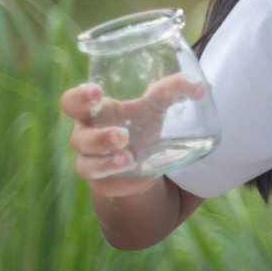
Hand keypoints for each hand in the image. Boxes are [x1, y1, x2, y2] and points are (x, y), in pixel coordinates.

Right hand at [59, 74, 203, 193]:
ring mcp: (90, 162)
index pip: (71, 103)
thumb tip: (200, 86)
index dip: (79, 98)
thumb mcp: (156, 104)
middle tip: (123, 135)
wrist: (143, 158)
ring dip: (106, 163)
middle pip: (78, 138)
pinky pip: (105, 183)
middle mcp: (84, 137)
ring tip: (129, 158)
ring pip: (87, 165)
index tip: (96, 92)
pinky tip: (134, 172)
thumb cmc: (141, 122)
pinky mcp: (103, 182)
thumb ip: (173, 89)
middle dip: (98, 138)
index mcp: (93, 112)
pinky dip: (119, 179)